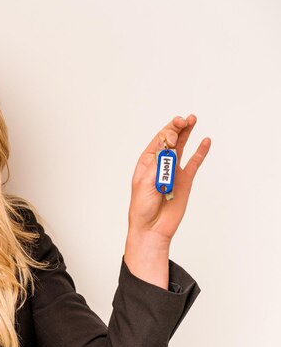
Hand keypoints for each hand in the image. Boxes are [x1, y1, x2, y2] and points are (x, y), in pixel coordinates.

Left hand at [124, 114, 210, 287]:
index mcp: (146, 163)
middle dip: (177, 128)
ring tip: (193, 119)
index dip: (167, 131)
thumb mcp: (144, 183)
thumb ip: (158, 165)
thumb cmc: (142, 207)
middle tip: (186, 119)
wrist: (151, 228)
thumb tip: (169, 148)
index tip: (174, 128)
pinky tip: (205, 141)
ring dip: (187, 133)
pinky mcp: (185, 181)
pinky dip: (200, 152)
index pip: (158, 141)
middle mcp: (160, 164)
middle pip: (170, 141)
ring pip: (182, 148)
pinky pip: (194, 163)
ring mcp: (174, 171)